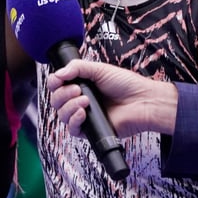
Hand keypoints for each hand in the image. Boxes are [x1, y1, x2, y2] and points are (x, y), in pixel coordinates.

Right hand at [47, 60, 178, 136]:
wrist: (142, 101)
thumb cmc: (127, 85)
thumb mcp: (100, 69)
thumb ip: (77, 67)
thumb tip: (59, 73)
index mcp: (82, 85)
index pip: (58, 85)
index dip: (54, 82)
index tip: (59, 79)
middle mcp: (80, 100)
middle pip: (56, 100)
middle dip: (63, 94)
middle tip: (77, 89)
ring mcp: (84, 116)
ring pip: (62, 115)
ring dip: (70, 106)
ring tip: (85, 100)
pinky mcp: (90, 130)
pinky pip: (72, 130)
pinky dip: (74, 120)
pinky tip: (83, 113)